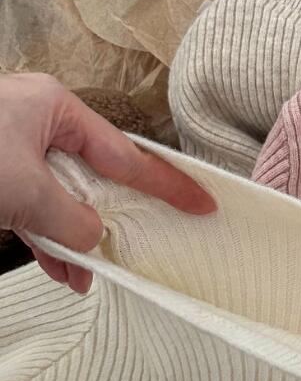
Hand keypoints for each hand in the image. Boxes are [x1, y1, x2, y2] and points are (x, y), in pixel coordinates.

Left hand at [0, 72, 215, 292]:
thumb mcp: (23, 188)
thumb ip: (70, 217)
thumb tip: (96, 239)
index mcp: (54, 109)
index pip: (127, 155)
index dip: (168, 184)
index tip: (202, 203)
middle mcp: (37, 127)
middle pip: (97, 178)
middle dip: (118, 216)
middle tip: (154, 239)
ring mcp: (15, 154)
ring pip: (64, 200)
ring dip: (78, 239)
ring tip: (96, 271)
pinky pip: (33, 213)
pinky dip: (48, 243)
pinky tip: (64, 270)